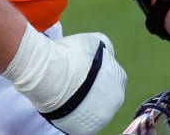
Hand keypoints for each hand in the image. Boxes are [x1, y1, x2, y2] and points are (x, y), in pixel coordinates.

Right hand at [2, 22, 126, 134]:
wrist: (49, 75)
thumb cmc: (71, 55)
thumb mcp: (94, 42)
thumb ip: (105, 49)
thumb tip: (107, 52)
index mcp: (119, 82)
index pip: (115, 79)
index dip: (100, 74)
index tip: (86, 72)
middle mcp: (115, 103)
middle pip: (105, 96)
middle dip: (94, 90)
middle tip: (76, 83)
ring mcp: (100, 119)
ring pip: (94, 111)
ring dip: (85, 104)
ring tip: (68, 94)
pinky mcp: (84, 130)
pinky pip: (82, 123)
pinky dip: (75, 116)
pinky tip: (65, 105)